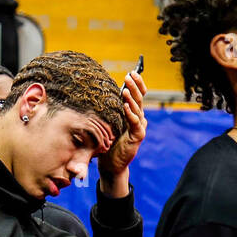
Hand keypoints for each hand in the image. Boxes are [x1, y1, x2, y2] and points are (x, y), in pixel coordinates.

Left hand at [97, 70, 147, 195]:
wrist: (111, 164)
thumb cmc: (107, 142)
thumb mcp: (106, 122)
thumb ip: (107, 109)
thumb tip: (97, 91)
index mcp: (132, 113)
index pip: (137, 95)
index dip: (136, 84)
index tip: (132, 72)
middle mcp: (138, 119)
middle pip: (139, 99)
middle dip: (135, 86)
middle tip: (130, 75)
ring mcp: (139, 127)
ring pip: (138, 109)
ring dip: (132, 98)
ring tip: (126, 89)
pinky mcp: (137, 137)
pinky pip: (135, 123)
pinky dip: (131, 114)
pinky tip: (125, 106)